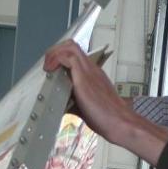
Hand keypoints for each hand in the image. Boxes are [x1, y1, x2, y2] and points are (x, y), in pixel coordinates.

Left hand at [44, 41, 167, 164]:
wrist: (119, 121)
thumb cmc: (107, 118)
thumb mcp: (85, 108)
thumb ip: (73, 103)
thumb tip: (61, 106)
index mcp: (93, 75)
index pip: (76, 55)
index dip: (61, 57)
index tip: (52, 69)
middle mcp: (91, 69)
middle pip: (72, 46)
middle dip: (56, 51)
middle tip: (48, 65)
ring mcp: (88, 71)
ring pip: (70, 47)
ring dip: (54, 53)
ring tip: (48, 66)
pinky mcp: (83, 77)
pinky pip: (67, 57)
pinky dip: (56, 60)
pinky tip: (50, 70)